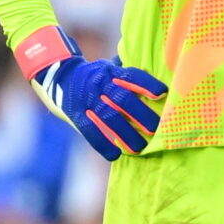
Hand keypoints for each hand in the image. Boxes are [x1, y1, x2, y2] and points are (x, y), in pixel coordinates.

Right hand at [14, 25, 167, 160]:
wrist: (60, 76)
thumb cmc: (96, 76)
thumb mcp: (110, 68)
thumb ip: (128, 76)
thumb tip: (159, 85)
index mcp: (111, 73)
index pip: (132, 76)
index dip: (147, 84)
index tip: (162, 93)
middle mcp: (100, 85)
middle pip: (123, 99)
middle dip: (141, 114)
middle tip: (156, 129)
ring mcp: (88, 100)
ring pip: (109, 117)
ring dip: (126, 134)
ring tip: (140, 148)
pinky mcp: (77, 114)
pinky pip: (90, 130)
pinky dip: (103, 144)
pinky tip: (115, 155)